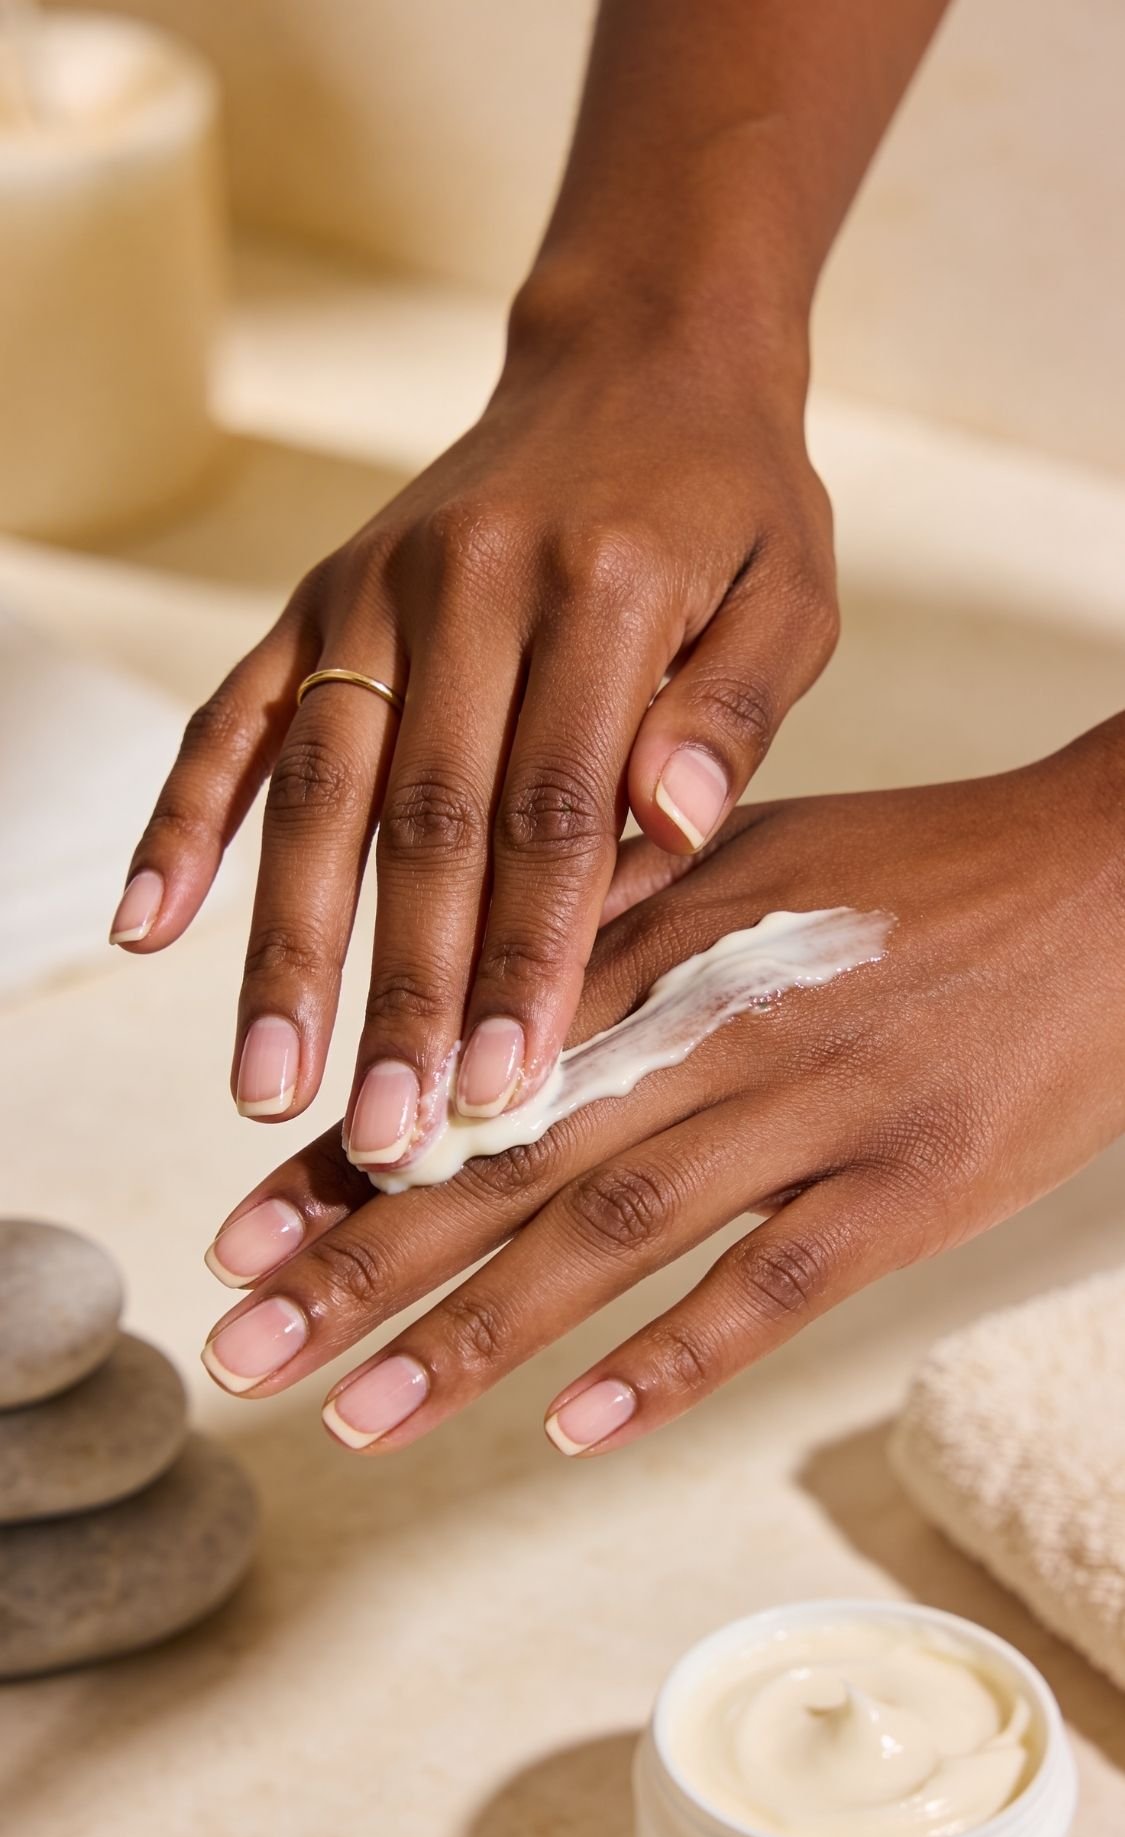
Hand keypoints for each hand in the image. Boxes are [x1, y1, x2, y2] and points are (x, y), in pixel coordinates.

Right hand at [111, 276, 835, 1158]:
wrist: (637, 356)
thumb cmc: (729, 502)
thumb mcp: (792, 593)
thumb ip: (738, 710)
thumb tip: (673, 825)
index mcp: (601, 590)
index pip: (555, 810)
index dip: (526, 958)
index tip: (507, 1089)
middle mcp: (468, 584)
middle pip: (425, 821)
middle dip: (403, 993)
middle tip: (389, 1138)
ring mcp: (373, 588)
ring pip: (316, 789)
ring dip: (285, 947)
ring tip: (268, 1088)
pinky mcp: (315, 595)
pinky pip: (234, 717)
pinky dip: (183, 820)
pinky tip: (147, 928)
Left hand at [199, 716, 1124, 1454]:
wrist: (1115, 876)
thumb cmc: (924, 869)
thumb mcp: (755, 852)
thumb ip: (618, 917)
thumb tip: (478, 993)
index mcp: (669, 928)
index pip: (474, 1058)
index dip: (350, 1156)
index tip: (239, 1242)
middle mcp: (721, 1019)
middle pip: (514, 1158)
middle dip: (364, 1266)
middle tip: (243, 1355)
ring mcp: (820, 1108)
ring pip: (617, 1233)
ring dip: (479, 1336)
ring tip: (357, 1421)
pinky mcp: (915, 1187)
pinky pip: (774, 1288)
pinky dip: (672, 1362)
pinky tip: (574, 1431)